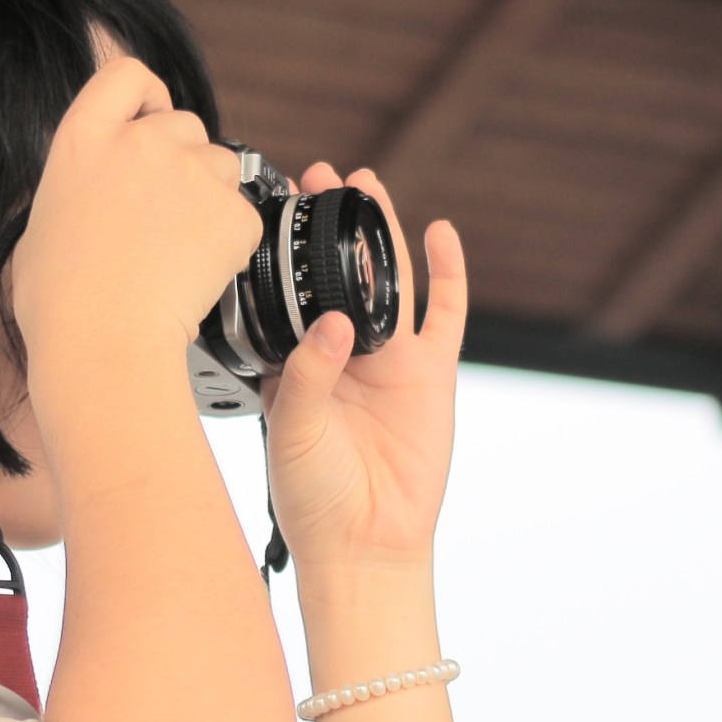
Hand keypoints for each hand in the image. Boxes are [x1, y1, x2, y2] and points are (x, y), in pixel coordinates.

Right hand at [9, 57, 261, 367]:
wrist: (103, 340)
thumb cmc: (61, 300)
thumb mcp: (42, 220)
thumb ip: (80, 185)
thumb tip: (95, 193)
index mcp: (85, 138)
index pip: (127, 75)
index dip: (147, 95)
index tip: (151, 118)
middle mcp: (141, 142)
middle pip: (185, 123)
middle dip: (183, 159)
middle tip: (164, 214)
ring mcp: (191, 173)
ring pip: (221, 165)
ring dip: (209, 197)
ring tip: (179, 250)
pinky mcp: (232, 212)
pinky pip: (243, 213)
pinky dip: (230, 239)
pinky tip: (198, 271)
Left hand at [259, 165, 466, 576]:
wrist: (364, 544)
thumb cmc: (312, 497)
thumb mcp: (292, 430)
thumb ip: (307, 373)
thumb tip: (334, 323)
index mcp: (297, 363)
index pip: (292, 292)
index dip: (288, 250)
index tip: (276, 208)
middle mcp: (342, 353)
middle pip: (341, 273)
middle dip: (331, 225)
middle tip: (318, 177)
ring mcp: (389, 360)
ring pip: (388, 280)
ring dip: (380, 233)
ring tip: (366, 185)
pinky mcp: (432, 373)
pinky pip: (444, 313)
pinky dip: (446, 271)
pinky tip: (438, 233)